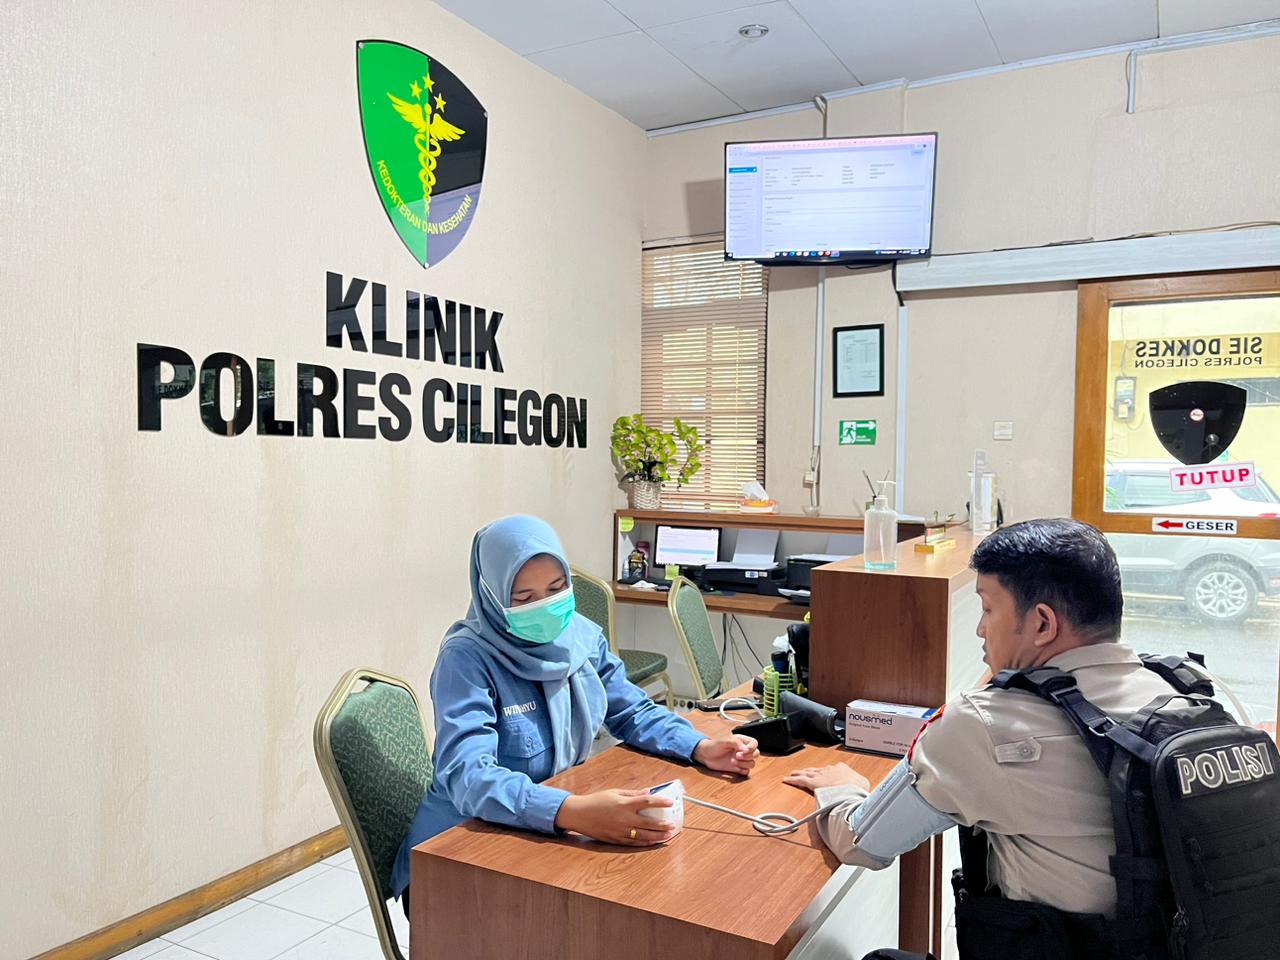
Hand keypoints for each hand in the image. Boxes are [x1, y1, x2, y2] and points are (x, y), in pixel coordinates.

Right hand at [554, 789, 677, 845]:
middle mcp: (624, 818)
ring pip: (643, 835)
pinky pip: (633, 842)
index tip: (670, 803)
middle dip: (662, 825)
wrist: (579, 814)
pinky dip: (644, 842)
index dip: (660, 802)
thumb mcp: (614, 792)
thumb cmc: (596, 801)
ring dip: (657, 836)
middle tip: (672, 825)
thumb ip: (632, 794)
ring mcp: (620, 830)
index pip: (647, 802)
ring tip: (668, 836)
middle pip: (648, 822)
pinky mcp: (616, 839)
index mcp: (624, 804)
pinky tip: (653, 842)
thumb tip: (648, 792)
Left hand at [693, 734, 758, 775]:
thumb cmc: (714, 745)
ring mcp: (741, 760)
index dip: (752, 747)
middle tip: (736, 755)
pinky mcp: (738, 768)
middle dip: (748, 756)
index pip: (754, 743)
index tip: (744, 750)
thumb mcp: (724, 740)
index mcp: (741, 741)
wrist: (705, 756)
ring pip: (752, 763)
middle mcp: (743, 750)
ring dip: (744, 764)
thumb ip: (736, 743)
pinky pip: (746, 772)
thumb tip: (746, 749)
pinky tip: (734, 767)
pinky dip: (742, 770)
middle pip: (756, 754)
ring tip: (733, 761)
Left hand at [783, 763, 868, 792]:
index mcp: (841, 769)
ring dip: (799, 774)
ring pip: (806, 774)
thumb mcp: (863, 785)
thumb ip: (858, 786)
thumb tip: (860, 792)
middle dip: (809, 772)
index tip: (821, 777)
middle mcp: (829, 770)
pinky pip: (799, 780)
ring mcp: (820, 776)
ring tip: (792, 775)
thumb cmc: (859, 790)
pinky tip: (786, 780)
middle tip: (802, 773)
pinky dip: (792, 780)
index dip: (824, 775)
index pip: (829, 771)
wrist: (853, 791)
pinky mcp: (812, 783)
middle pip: (816, 771)